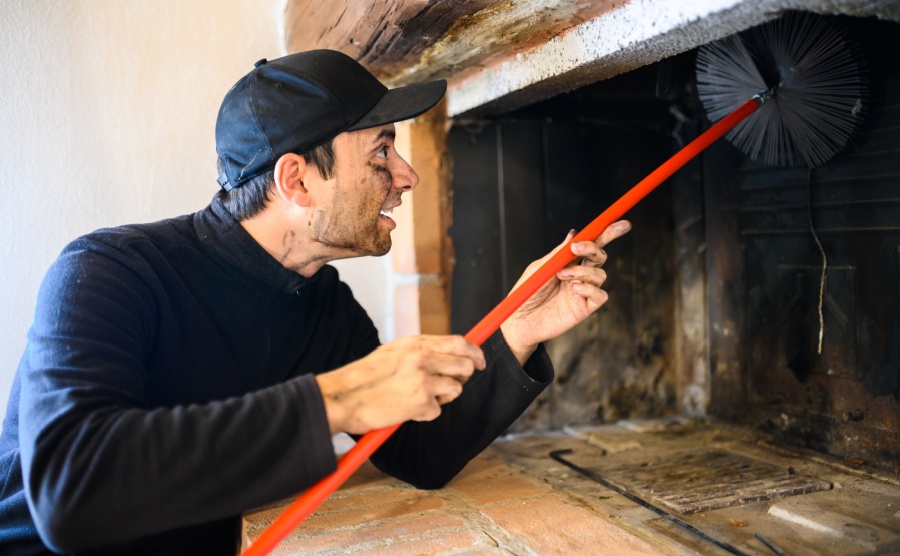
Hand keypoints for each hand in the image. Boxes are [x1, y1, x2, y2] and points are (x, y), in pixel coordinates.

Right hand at [315, 335, 485, 434]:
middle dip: (463, 377)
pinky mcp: (421, 403)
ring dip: (442, 397)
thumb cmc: (367, 376)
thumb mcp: (394, 352)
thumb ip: (421, 351)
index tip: (480, 362)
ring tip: (419, 397)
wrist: (344, 397)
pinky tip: (407, 409)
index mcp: (416, 343)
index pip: (459, 342)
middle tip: (449, 385)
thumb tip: (450, 353)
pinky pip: (438, 410)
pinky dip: (425, 413)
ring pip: (456, 390)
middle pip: (466, 366)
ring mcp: (423, 380)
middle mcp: (423, 358)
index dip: (475, 352)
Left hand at [500, 221, 631, 363]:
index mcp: (569, 261)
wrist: (520, 319)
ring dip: (583, 271)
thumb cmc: (527, 292)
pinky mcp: (585, 307)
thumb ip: (558, 253)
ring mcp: (584, 291)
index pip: (592, 244)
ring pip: (600, 274)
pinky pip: (600, 295)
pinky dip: (590, 288)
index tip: (622, 224)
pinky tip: (574, 288)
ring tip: (562, 276)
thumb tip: (574, 234)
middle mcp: (580, 274)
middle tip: (576, 249)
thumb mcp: (540, 268)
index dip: (608, 233)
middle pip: (600, 256)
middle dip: (593, 248)